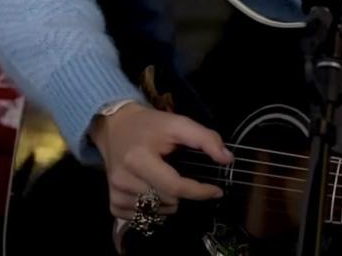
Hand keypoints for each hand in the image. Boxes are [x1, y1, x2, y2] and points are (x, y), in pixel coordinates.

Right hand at [89, 103, 232, 219]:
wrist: (116, 126)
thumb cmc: (150, 125)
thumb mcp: (178, 123)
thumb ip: (205, 139)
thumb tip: (227, 159)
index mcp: (139, 158)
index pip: (174, 186)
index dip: (199, 191)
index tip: (216, 191)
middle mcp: (124, 179)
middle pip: (168, 201)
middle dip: (181, 191)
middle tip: (178, 172)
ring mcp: (116, 193)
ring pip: (157, 211)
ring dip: (168, 200)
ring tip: (163, 179)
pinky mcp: (113, 203)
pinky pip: (142, 217)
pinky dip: (153, 208)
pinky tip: (152, 189)